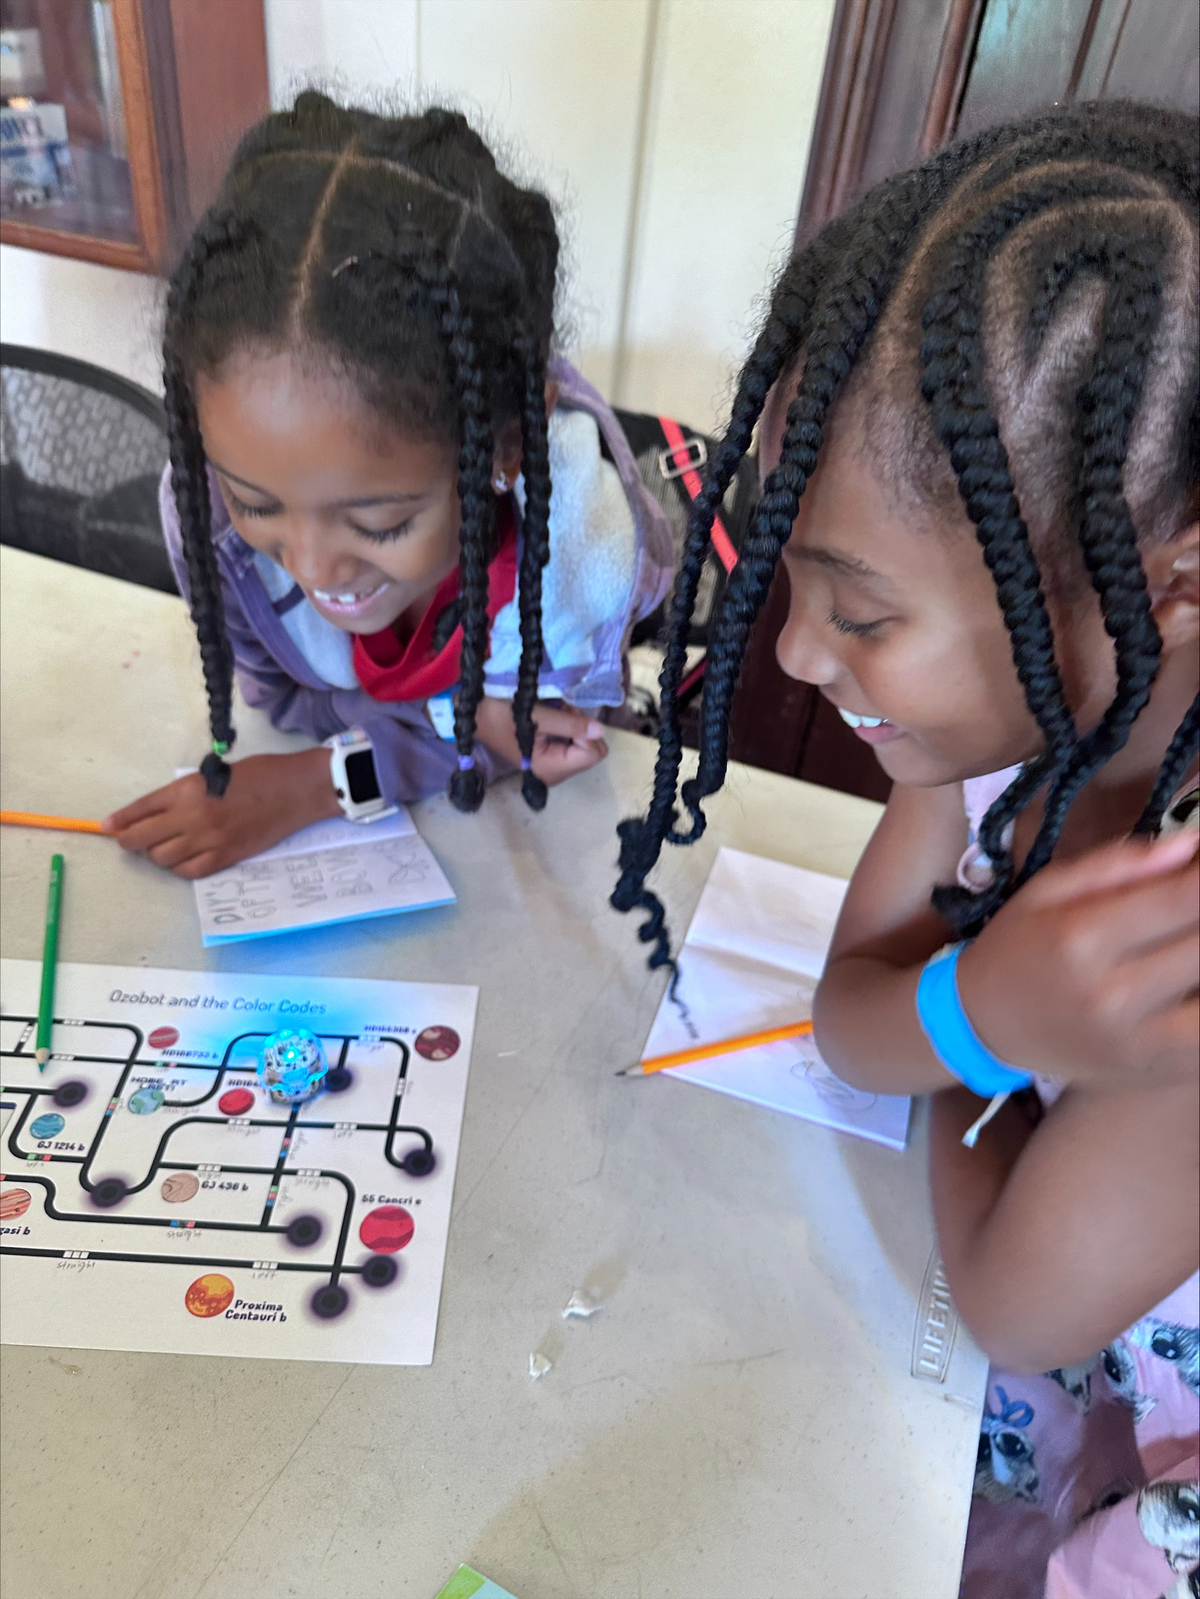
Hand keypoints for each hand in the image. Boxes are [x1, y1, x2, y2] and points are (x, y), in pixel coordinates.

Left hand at [101, 748, 340, 878]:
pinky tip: (184, 859)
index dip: (121, 820)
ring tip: (164, 847)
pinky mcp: (226, 857)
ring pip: (162, 858)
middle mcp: (193, 817)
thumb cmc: (260, 774)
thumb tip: (159, 811)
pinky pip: (189, 871)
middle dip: (130, 841)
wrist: (296, 790)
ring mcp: (209, 840)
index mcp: (189, 790)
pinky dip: (180, 867)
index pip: (142, 808)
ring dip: (157, 854)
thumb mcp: (215, 774)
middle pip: (143, 839)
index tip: (108, 827)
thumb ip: (186, 793)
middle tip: (129, 840)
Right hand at [474, 696, 608, 786]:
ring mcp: (552, 769)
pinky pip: (574, 747)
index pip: (592, 752)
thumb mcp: (535, 713)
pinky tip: (552, 720)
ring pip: (586, 749)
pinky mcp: (549, 761)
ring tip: (554, 714)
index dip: (584, 729)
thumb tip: (600, 730)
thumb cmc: (500, 713)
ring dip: (576, 728)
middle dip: (582, 729)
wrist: (473, 714)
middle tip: (561, 712)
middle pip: (593, 753)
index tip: (565, 712)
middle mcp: (553, 774)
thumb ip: (569, 723)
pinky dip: (569, 731)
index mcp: (550, 768)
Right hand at [957, 829, 1198, 1089]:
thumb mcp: (1045, 890)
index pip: (1181, 899)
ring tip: (1185, 947)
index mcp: (1080, 939)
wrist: (983, 1024)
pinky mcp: (1151, 1071)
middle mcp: (1111, 995)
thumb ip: (1116, 865)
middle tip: (1190, 911)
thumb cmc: (1016, 947)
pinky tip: (1188, 985)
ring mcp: (1136, 1042)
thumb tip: (1189, 847)